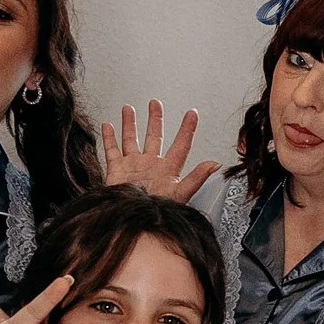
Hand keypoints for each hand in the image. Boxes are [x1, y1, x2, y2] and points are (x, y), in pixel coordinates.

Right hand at [100, 100, 219, 201]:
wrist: (132, 219)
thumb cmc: (157, 210)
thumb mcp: (180, 193)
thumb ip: (197, 178)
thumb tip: (215, 164)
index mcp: (168, 169)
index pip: (181, 144)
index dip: (187, 129)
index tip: (192, 113)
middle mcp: (151, 164)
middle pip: (154, 136)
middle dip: (155, 119)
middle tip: (155, 103)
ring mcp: (133, 166)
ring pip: (131, 139)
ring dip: (129, 124)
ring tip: (128, 108)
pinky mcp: (117, 170)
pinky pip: (112, 150)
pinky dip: (109, 137)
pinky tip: (108, 125)